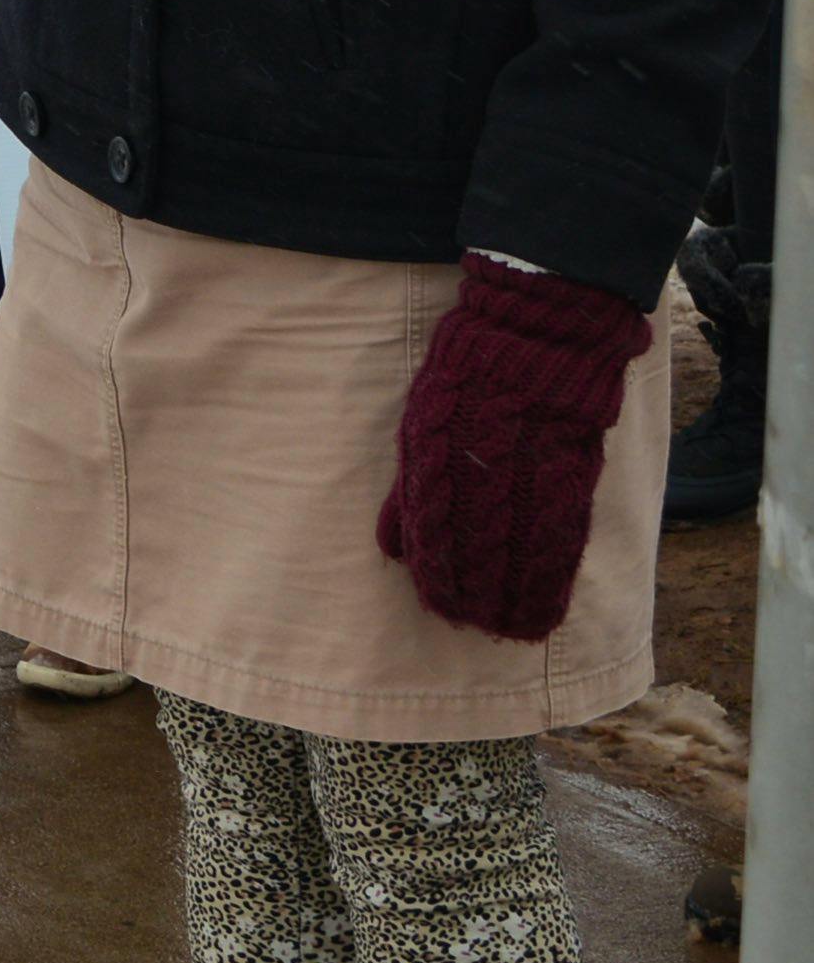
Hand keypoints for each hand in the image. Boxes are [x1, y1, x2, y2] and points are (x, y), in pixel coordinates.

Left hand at [375, 257, 653, 640]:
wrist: (532, 332)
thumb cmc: (466, 381)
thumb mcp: (421, 430)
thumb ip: (411, 494)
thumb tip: (391, 550)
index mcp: (436, 453)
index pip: (434, 531)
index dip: (439, 575)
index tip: (443, 609)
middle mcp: (480, 465)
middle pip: (478, 549)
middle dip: (477, 595)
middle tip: (478, 628)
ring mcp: (529, 466)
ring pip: (522, 549)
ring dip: (517, 596)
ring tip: (514, 630)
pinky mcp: (571, 466)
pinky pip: (562, 532)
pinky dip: (554, 572)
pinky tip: (550, 600)